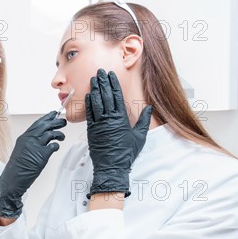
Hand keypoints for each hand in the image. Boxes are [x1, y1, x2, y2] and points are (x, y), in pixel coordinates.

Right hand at [0, 111, 66, 217]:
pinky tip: (56, 147)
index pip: (37, 123)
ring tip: (62, 136)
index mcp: (24, 137)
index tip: (53, 114)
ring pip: (51, 134)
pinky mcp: (42, 154)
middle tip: (63, 121)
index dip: (46, 118)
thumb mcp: (21, 150)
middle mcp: (29, 139)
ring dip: (59, 134)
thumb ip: (30, 143)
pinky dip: (57, 145)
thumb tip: (42, 138)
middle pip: (45, 125)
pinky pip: (53, 145)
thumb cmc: (17, 167)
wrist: (13, 179)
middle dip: (56, 122)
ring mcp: (36, 146)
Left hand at [85, 69, 152, 197]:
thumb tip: (149, 108)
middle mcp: (109, 119)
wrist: (112, 166)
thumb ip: (143, 120)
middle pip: (105, 96)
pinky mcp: (91, 130)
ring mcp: (99, 123)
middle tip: (100, 71)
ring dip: (94, 89)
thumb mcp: (139, 136)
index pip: (117, 96)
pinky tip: (88, 95)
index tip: (111, 74)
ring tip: (93, 79)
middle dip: (103, 82)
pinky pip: (89, 113)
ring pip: (96, 102)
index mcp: (121, 118)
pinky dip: (88, 103)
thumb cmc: (126, 153)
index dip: (113, 84)